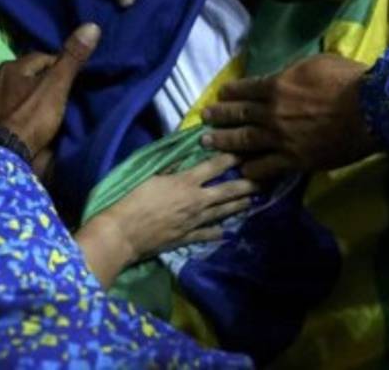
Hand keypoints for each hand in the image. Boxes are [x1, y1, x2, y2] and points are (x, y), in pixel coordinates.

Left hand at [0, 23, 100, 156]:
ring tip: (46, 112)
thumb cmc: (32, 117)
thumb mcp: (57, 85)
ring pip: (16, 93)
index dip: (60, 68)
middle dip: (43, 83)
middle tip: (62, 98)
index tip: (73, 82)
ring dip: (29, 98)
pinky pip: (8, 110)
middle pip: (28, 75)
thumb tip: (92, 25)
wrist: (5, 156)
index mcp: (11, 66)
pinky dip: (18, 113)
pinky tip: (28, 123)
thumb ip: (72, 58)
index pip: (43, 58)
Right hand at [74, 154, 257, 287]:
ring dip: (240, 205)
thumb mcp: (151, 176)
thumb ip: (170, 166)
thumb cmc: (133, 200)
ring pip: (224, 211)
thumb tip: (183, 156)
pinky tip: (228, 231)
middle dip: (247, 183)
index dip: (232, 157)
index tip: (247, 151)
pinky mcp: (188, 237)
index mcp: (186, 182)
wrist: (123, 233)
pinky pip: (208, 233)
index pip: (214, 166)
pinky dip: (219, 232)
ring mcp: (195, 221)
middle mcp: (196, 200)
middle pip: (227, 190)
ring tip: (254, 200)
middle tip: (264, 178)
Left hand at [200, 55, 375, 180]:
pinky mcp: (295, 160)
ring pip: (245, 142)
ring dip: (225, 143)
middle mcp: (272, 113)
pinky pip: (267, 168)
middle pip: (240, 115)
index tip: (220, 94)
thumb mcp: (317, 62)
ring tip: (209, 144)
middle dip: (220, 117)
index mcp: (278, 86)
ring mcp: (281, 139)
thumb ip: (294, 71)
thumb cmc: (348, 80)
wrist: (370, 110)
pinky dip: (252, 171)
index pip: (247, 88)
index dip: (232, 92)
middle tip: (205, 119)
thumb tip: (283, 75)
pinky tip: (241, 173)